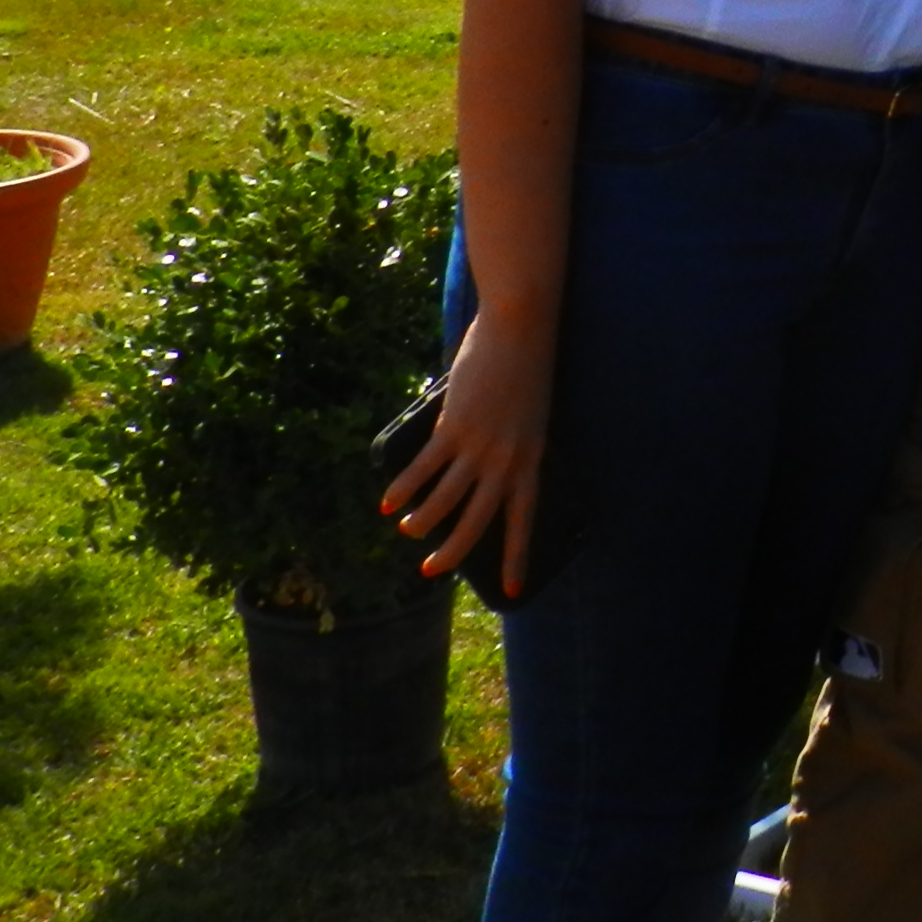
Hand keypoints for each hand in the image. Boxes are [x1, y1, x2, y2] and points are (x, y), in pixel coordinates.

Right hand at [379, 301, 553, 597]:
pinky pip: (424, 468)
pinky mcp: (454, 427)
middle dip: (454, 551)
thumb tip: (481, 465)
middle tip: (433, 571)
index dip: (518, 556)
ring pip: (446, 500)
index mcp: (532, 458)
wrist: (520, 330)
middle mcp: (507, 460)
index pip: (525, 518)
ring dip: (423, 521)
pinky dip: (404, 488)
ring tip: (407, 531)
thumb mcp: (528, 415)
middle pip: (478, 520)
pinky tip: (390, 503)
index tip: (516, 591)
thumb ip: (509, 444)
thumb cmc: (526, 366)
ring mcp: (480, 445)